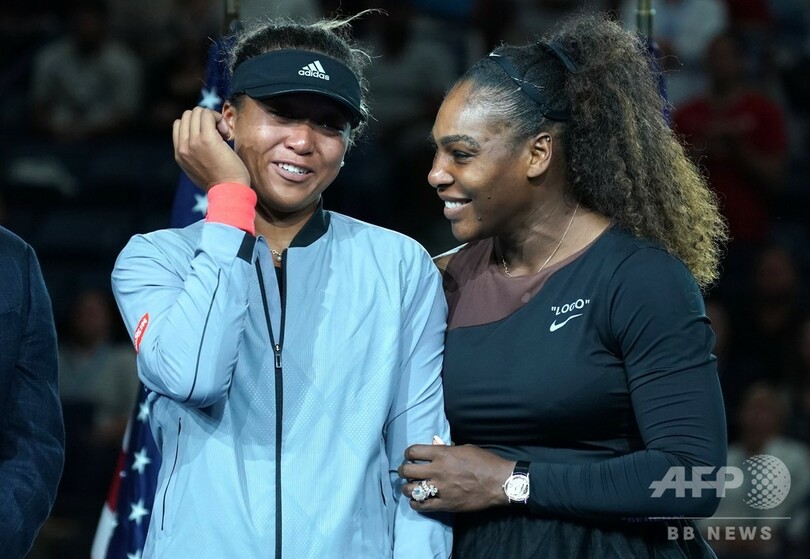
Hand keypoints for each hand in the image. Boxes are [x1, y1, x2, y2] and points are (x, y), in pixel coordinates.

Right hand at [172, 106, 249, 191]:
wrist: (229, 192)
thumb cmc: (221, 182)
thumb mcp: (198, 169)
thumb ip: (193, 154)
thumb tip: (198, 138)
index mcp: (179, 153)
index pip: (179, 124)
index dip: (196, 124)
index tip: (210, 136)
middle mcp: (183, 146)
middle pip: (188, 115)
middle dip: (205, 119)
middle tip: (219, 134)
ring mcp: (193, 142)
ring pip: (197, 111)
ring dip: (213, 118)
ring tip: (223, 134)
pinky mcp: (207, 139)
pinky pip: (208, 114)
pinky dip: (218, 118)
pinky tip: (226, 133)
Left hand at [397, 444, 514, 511]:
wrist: (499, 482)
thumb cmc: (485, 462)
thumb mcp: (465, 448)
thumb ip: (446, 447)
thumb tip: (434, 442)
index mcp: (442, 454)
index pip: (413, 451)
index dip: (408, 453)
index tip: (410, 456)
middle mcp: (438, 470)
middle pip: (407, 470)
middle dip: (403, 470)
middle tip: (406, 472)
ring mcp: (440, 488)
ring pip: (411, 489)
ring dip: (407, 488)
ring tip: (411, 487)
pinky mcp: (445, 504)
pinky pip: (422, 506)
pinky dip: (416, 503)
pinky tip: (418, 501)